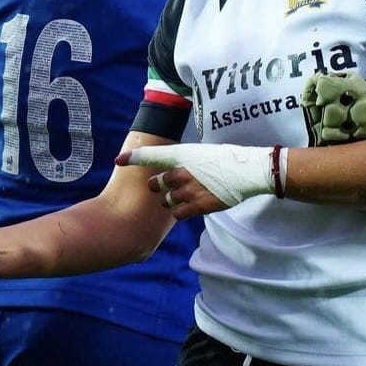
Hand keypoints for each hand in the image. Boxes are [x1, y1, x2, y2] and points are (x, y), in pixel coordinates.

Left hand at [118, 143, 277, 218]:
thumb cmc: (224, 159)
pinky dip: (180, 211)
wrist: (247, 171)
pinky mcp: (199, 205)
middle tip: (165, 187)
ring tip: (183, 196)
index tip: (118, 160)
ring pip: (166, 201)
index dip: (132, 157)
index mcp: (181, 155)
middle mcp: (182, 172)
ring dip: (169, 200)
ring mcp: (190, 190)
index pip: (150, 155)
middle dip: (157, 187)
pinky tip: (189, 205)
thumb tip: (170, 168)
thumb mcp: (198, 152)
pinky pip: (179, 213)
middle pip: (156, 184)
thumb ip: (181, 161)